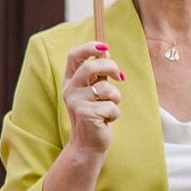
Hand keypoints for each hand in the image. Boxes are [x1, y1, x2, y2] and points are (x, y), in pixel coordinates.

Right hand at [59, 39, 122, 163]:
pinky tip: (105, 121)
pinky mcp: (85, 114)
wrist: (88, 144)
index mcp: (70, 81)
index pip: (74, 55)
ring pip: (106, 89)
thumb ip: (98, 74)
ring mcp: (76, 102)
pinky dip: (114, 114)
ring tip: (108, 109)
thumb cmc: (95, 115)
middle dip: (111, 68)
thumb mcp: (95, 91)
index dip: (89, 47)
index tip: (105, 46)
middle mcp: (70, 89)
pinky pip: (111, 106)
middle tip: (120, 77)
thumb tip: (106, 51)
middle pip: (92, 67)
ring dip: (115, 99)